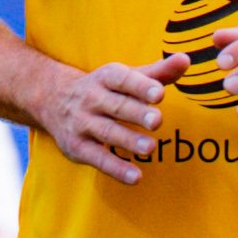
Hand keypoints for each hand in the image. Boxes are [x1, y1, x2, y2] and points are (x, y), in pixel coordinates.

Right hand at [32, 54, 186, 181]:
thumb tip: (185, 60)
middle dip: (136, 113)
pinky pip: (97, 158)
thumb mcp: (125, 77)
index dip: (140, 86)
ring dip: (128, 140)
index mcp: (106, 78)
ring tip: (150, 148)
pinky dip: (116, 168)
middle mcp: (91, 98)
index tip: (159, 93)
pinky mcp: (77, 147)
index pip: (123, 80)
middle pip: (116, 106)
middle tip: (158, 120)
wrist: (52, 100)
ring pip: (107, 132)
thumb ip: (158, 72)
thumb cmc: (103, 89)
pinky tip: (135, 177)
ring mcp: (82, 124)